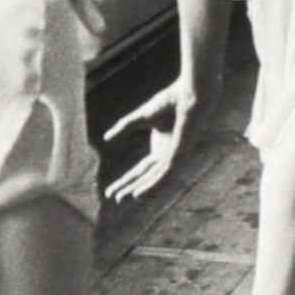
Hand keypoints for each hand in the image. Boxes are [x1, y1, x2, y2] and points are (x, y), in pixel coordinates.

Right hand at [103, 83, 203, 203]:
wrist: (188, 95)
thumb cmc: (170, 102)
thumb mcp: (141, 117)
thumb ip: (124, 127)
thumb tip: (106, 138)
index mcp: (161, 149)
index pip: (140, 171)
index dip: (125, 180)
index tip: (110, 190)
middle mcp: (167, 157)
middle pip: (145, 178)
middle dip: (129, 188)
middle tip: (114, 199)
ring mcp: (174, 158)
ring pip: (153, 180)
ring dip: (138, 190)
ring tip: (122, 198)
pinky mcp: (179, 156)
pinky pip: (164, 175)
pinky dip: (151, 186)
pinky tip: (139, 193)